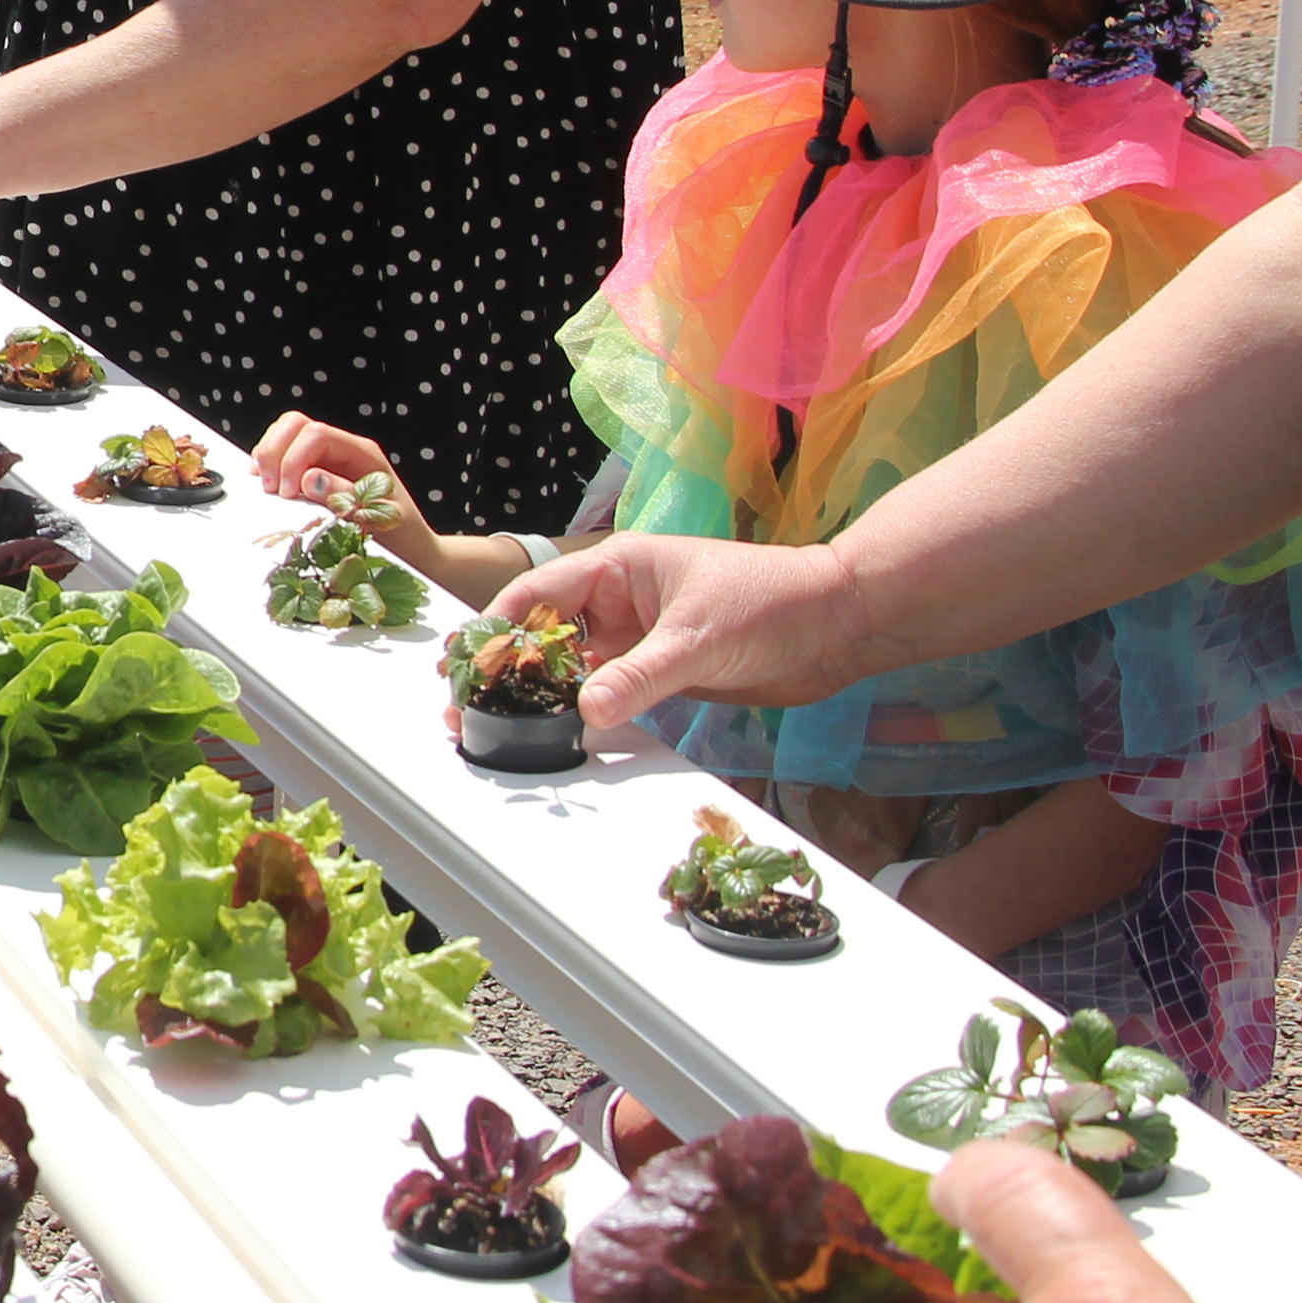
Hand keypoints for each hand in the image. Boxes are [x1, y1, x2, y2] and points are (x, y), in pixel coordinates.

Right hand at [247, 415, 443, 565]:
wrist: (411, 544)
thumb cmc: (399, 531)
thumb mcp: (376, 517)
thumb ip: (342, 496)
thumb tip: (307, 479)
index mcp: (362, 452)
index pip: (316, 434)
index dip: (293, 459)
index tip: (288, 493)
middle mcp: (343, 448)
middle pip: (295, 424)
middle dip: (274, 453)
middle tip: (270, 488)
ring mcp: (329, 457)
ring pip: (286, 433)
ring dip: (269, 456)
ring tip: (268, 487)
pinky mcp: (316, 470)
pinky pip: (286, 452)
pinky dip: (271, 464)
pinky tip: (269, 484)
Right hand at [494, 532, 896, 729]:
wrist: (839, 623)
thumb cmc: (773, 603)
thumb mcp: (699, 638)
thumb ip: (641, 676)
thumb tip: (586, 712)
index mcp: (618, 567)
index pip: (538, 594)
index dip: (497, 629)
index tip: (463, 664)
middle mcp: (619, 601)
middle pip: (546, 634)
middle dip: (508, 669)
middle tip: (466, 709)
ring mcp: (638, 637)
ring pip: (574, 667)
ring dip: (541, 694)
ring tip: (499, 728)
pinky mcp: (659, 670)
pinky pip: (608, 691)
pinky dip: (582, 711)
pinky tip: (560, 735)